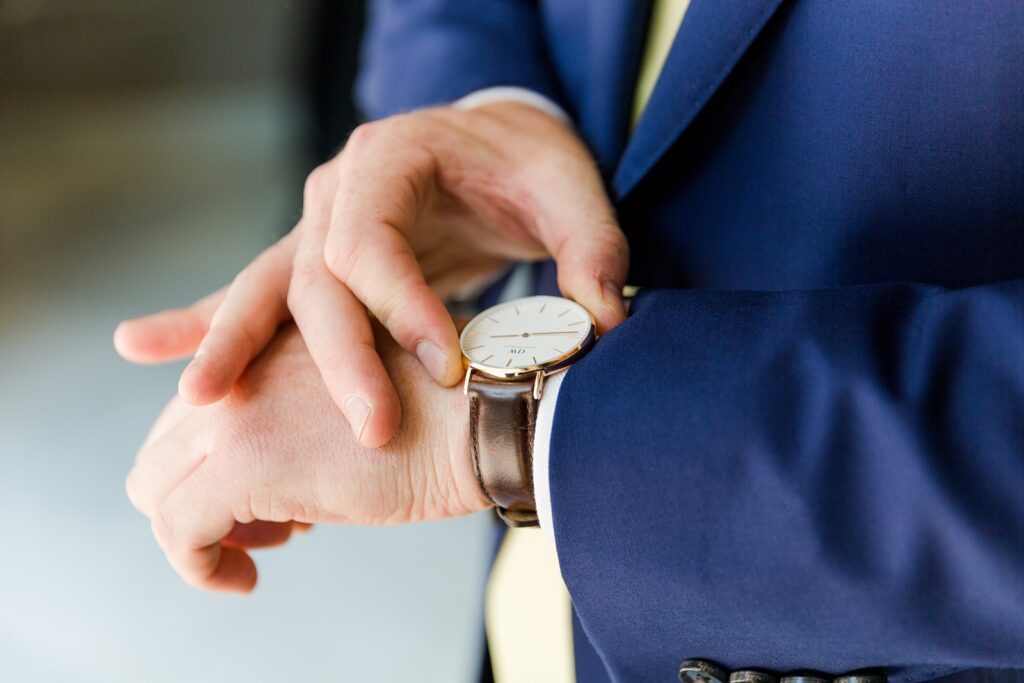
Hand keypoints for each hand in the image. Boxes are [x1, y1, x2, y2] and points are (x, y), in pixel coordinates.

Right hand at [114, 101, 628, 447]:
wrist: (493, 143)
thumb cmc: (528, 163)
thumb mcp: (573, 191)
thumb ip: (594, 251)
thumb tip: (603, 323)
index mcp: (395, 158)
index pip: (377, 236)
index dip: (404, 304)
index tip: (448, 364)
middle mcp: (340, 188)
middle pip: (315, 274)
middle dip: (337, 357)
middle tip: (369, 429)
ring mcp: (319, 221)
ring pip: (266, 286)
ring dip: (233, 344)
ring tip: (200, 399)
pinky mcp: (317, 256)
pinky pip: (255, 290)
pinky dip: (203, 322)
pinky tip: (144, 349)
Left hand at [124, 324, 488, 592]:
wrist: (480, 415)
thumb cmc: (444, 418)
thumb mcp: (359, 404)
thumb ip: (304, 426)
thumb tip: (284, 497)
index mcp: (266, 349)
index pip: (195, 417)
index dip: (220, 471)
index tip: (266, 506)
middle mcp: (238, 372)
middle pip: (162, 453)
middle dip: (201, 502)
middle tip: (266, 531)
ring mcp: (232, 413)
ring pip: (154, 489)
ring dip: (198, 534)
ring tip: (265, 550)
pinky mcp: (241, 463)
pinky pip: (178, 532)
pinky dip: (200, 568)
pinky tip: (247, 581)